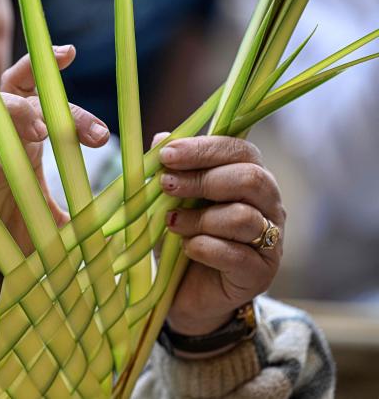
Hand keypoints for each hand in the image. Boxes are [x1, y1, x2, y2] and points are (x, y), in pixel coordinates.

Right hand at [0, 45, 110, 325]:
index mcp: (21, 141)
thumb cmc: (1, 235)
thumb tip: (120, 230)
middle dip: (48, 98)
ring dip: (12, 112)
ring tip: (42, 132)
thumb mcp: (48, 227)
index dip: (49, 73)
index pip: (35, 94)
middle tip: (88, 131)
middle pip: (14, 92)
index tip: (71, 55)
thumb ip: (77, 220)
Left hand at [155, 134, 284, 336]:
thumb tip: (161, 137)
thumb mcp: (170, 201)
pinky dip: (204, 248)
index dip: (203, 149)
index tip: (166, 155)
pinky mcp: (261, 272)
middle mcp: (268, 205)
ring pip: (243, 217)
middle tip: (166, 186)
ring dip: (199, 218)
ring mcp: (270, 240)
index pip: (239, 150)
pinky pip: (237, 254)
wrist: (185, 293)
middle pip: (251, 178)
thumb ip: (171, 170)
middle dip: (202, 180)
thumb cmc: (182, 237)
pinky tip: (187, 248)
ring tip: (172, 224)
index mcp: (249, 177)